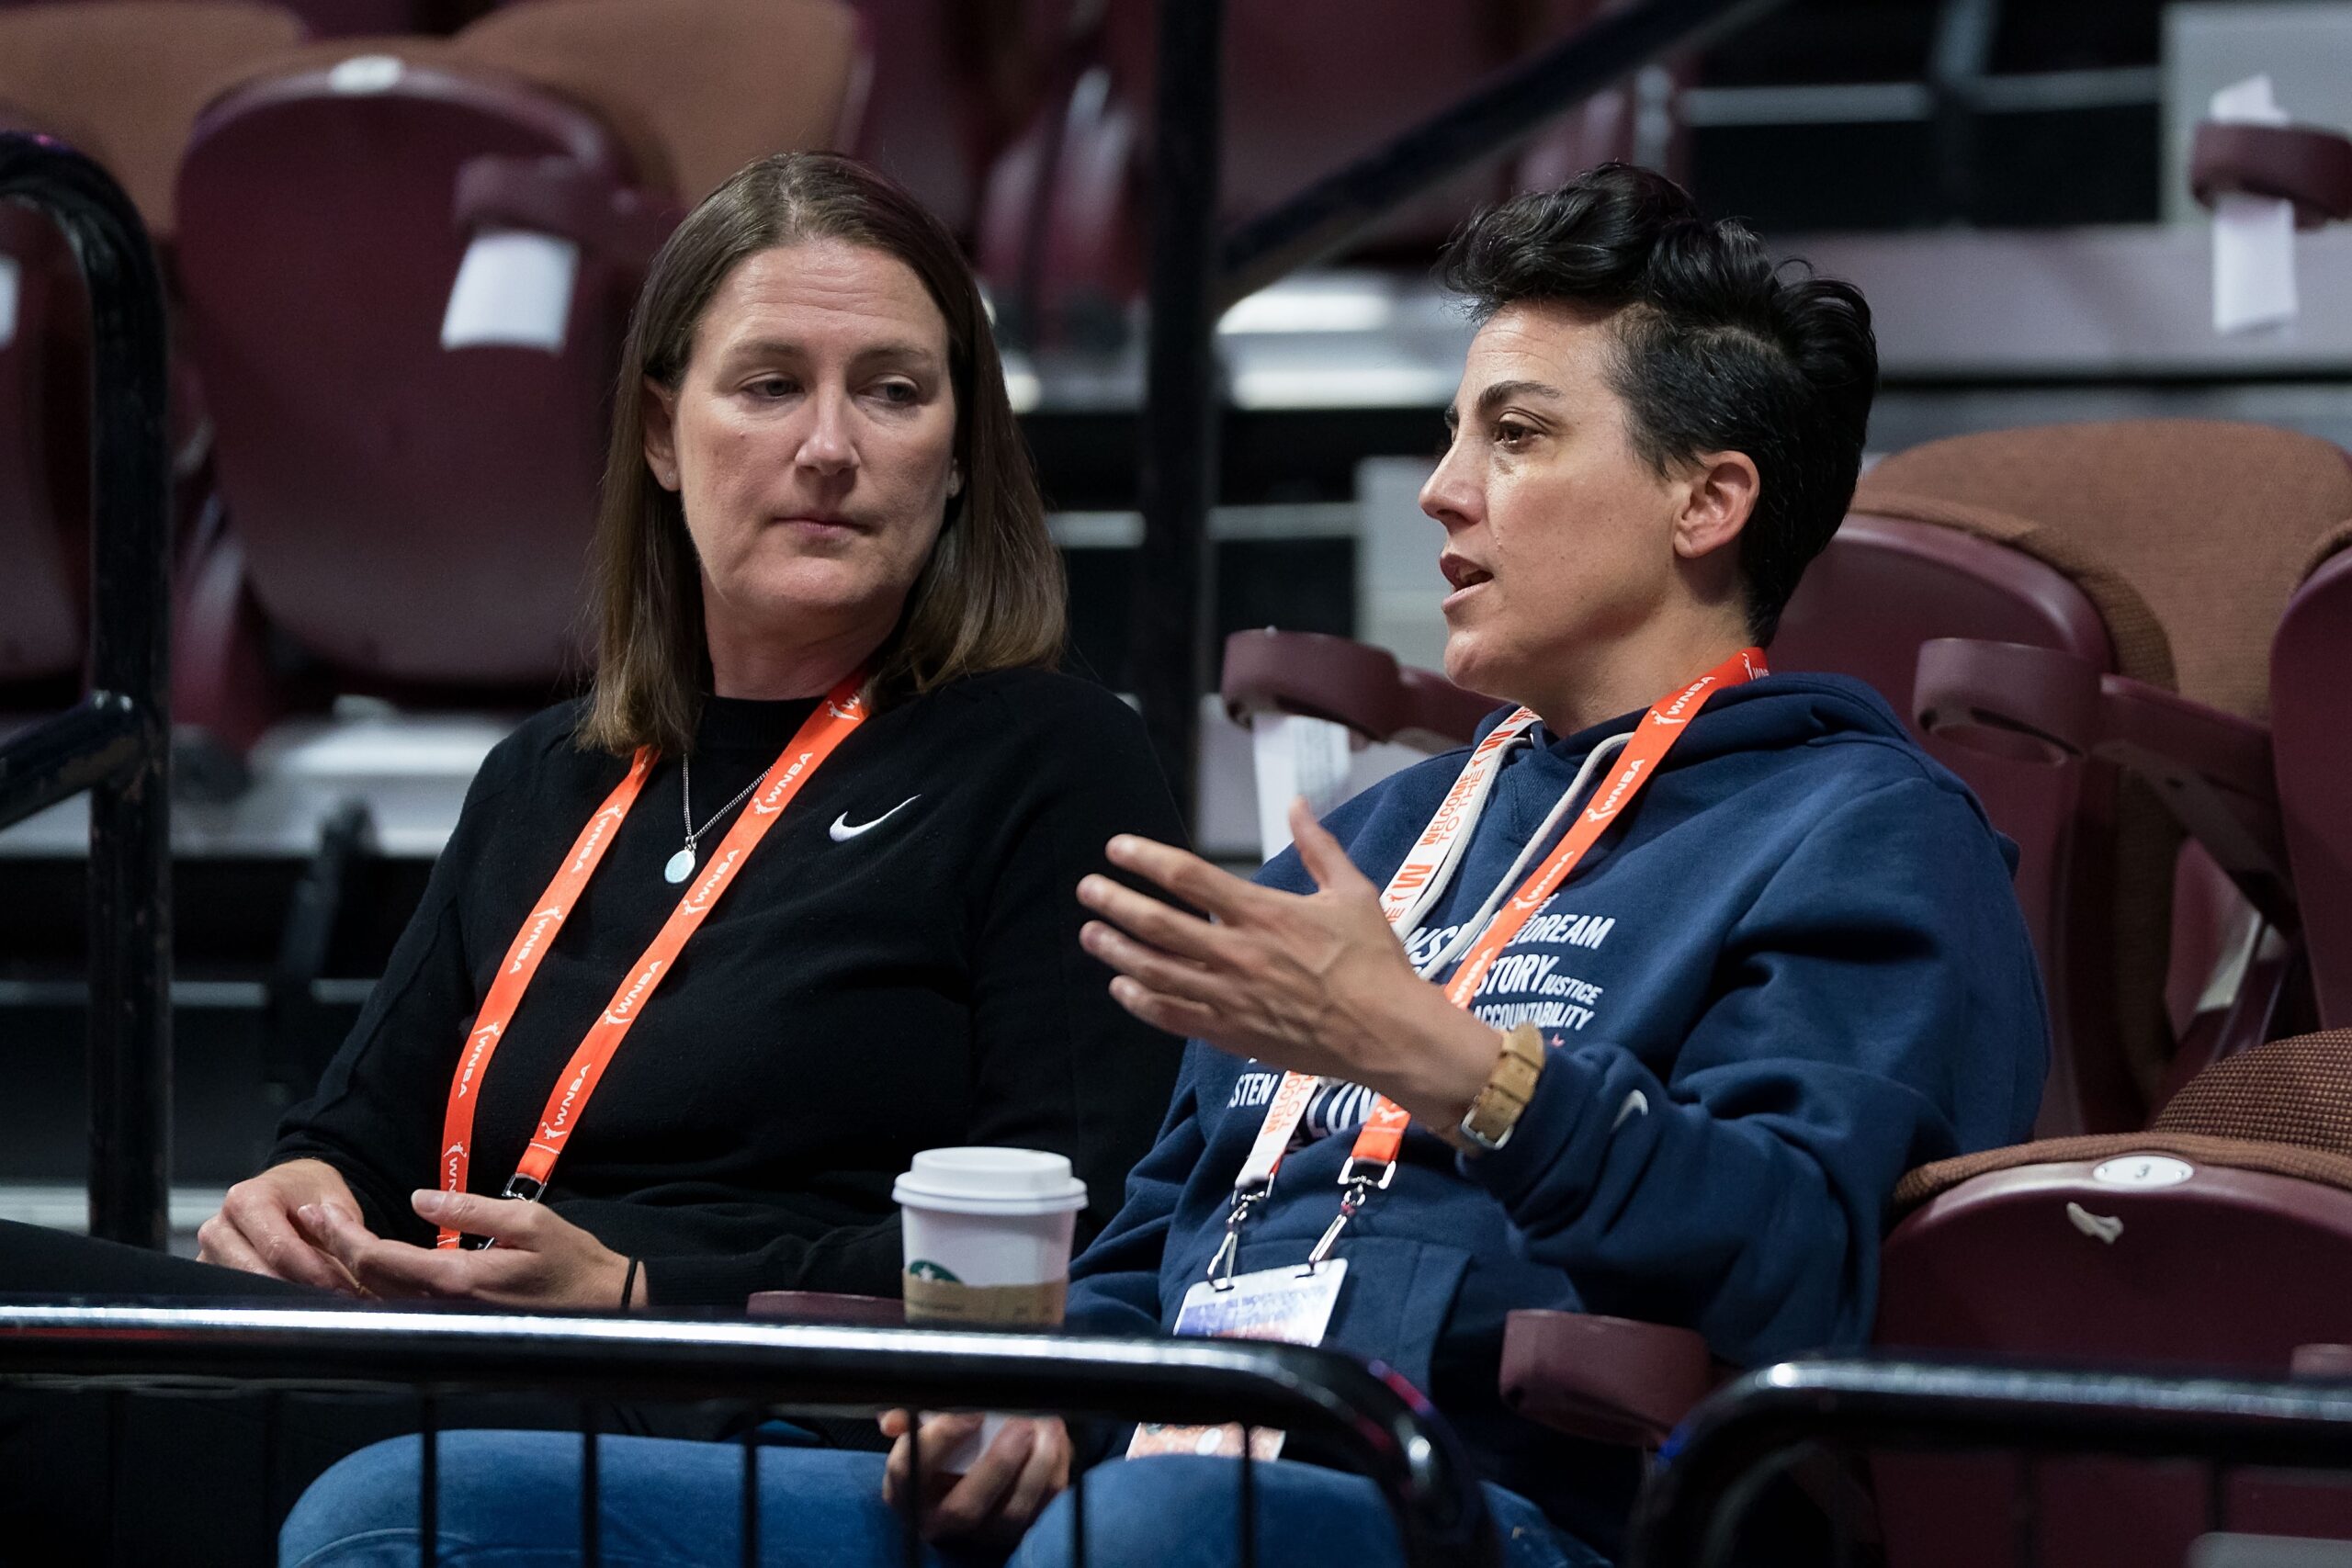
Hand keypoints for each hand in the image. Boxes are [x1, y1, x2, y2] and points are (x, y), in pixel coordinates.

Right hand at [197, 1159, 370, 1294]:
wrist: (286, 1189)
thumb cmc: (307, 1193)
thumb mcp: (333, 1198)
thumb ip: (340, 1227)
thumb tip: (352, 1260)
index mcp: (246, 1199)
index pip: (278, 1247)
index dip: (313, 1273)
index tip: (339, 1290)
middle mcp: (218, 1227)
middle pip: (256, 1275)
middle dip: (299, 1292)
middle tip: (334, 1303)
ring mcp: (208, 1255)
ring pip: (244, 1293)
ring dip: (283, 1302)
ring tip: (319, 1304)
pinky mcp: (211, 1278)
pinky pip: (236, 1300)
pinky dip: (268, 1305)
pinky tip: (295, 1305)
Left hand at [294, 1189, 642, 1309]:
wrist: (604, 1308)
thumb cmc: (571, 1261)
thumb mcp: (528, 1220)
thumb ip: (470, 1209)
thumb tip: (419, 1198)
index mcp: (457, 1278)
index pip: (381, 1259)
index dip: (345, 1236)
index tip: (320, 1211)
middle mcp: (443, 1307)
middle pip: (370, 1282)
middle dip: (336, 1249)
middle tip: (311, 1216)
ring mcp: (448, 1321)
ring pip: (381, 1298)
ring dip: (349, 1268)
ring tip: (328, 1238)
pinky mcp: (456, 1325)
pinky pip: (402, 1306)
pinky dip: (375, 1284)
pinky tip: (365, 1266)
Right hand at [880, 1411, 1069, 1544]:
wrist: (968, 1466)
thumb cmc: (942, 1442)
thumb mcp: (920, 1424)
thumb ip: (907, 1413)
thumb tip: (895, 1419)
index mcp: (905, 1491)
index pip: (909, 1471)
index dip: (941, 1439)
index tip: (972, 1410)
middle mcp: (938, 1520)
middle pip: (964, 1508)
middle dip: (997, 1464)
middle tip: (1020, 1423)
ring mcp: (980, 1532)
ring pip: (1011, 1514)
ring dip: (1035, 1467)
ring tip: (1047, 1424)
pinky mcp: (1016, 1531)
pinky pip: (1042, 1510)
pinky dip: (1054, 1473)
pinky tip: (1058, 1440)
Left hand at [1077, 797, 1498, 1127]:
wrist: (1387, 1033)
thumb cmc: (1375, 961)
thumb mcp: (1353, 892)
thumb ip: (1318, 846)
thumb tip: (1298, 803)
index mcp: (1264, 913)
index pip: (1189, 878)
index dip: (1146, 859)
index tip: (1116, 847)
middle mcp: (1239, 954)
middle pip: (1159, 924)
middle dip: (1116, 904)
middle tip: (1087, 889)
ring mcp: (1231, 997)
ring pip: (1157, 972)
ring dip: (1118, 951)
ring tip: (1091, 934)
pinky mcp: (1233, 1033)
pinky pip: (1175, 1016)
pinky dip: (1142, 1002)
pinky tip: (1121, 988)